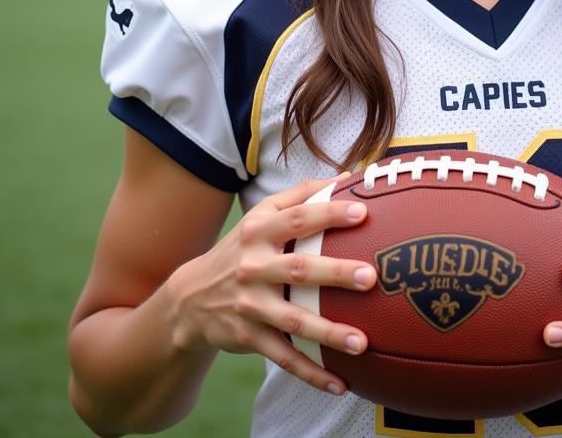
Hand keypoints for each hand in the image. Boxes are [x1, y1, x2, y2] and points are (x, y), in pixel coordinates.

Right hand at [168, 175, 376, 395]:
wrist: (191, 296)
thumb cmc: (242, 248)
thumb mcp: (260, 215)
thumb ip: (300, 194)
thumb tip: (346, 177)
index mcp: (260, 232)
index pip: (297, 219)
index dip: (328, 214)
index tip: (362, 212)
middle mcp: (253, 267)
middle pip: (298, 269)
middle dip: (335, 273)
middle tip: (370, 277)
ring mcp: (250, 305)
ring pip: (293, 321)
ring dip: (328, 333)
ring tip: (363, 342)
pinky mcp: (249, 337)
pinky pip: (284, 358)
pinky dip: (311, 373)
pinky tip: (341, 383)